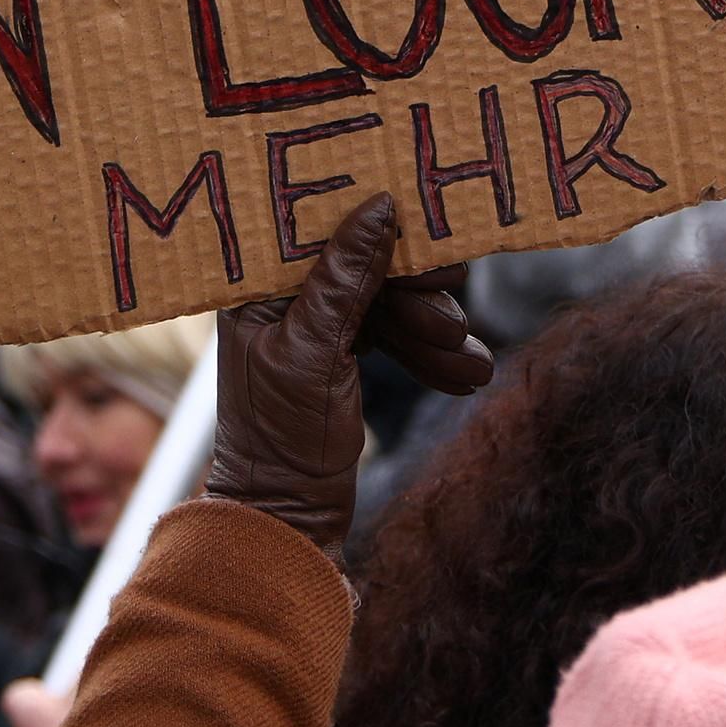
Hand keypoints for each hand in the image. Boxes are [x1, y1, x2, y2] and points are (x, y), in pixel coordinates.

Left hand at [203, 197, 489, 554]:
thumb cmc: (281, 439)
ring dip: (432, 332)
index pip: (322, 232)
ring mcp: (315, 326)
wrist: (287, 519)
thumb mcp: (315, 352)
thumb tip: (379, 207)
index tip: (429, 235)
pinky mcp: (342, 354)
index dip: (378, 229)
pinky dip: (427, 354)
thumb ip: (346, 279)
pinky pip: (394, 335)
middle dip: (417, 295)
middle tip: (450, 323)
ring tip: (468, 364)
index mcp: (257, 288)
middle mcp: (283, 298)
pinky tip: (462, 375)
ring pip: (389, 303)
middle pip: (365, 266)